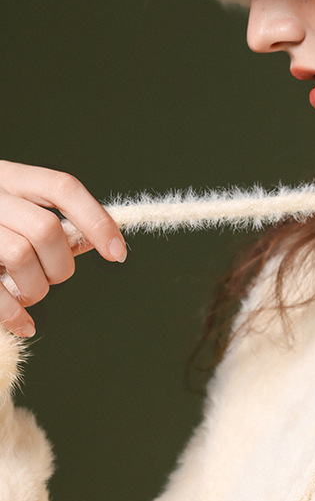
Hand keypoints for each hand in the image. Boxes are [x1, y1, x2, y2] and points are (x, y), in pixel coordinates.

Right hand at [0, 161, 125, 337]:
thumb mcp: (10, 208)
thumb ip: (46, 221)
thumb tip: (94, 242)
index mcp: (8, 176)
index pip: (63, 188)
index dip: (96, 220)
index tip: (119, 253)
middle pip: (46, 229)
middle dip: (61, 265)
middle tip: (53, 279)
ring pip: (22, 256)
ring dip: (36, 288)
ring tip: (29, 295)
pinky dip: (14, 313)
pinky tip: (23, 324)